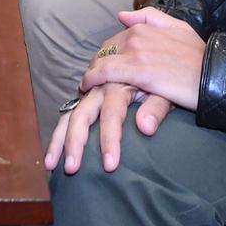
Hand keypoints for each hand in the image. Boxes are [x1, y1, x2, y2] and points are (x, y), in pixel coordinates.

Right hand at [45, 82, 174, 173]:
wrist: (175, 56)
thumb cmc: (175, 77)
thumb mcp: (170, 91)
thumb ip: (156, 107)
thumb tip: (145, 128)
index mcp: (123, 80)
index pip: (111, 113)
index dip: (109, 138)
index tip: (110, 164)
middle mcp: (104, 83)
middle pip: (82, 113)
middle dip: (74, 141)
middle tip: (71, 169)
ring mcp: (97, 88)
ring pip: (73, 111)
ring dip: (60, 137)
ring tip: (49, 163)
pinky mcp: (96, 91)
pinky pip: (75, 109)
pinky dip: (64, 126)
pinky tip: (56, 148)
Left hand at [77, 7, 205, 109]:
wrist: (215, 75)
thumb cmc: (200, 56)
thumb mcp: (179, 28)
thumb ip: (150, 18)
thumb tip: (122, 15)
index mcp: (145, 26)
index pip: (115, 39)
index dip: (106, 55)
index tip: (101, 66)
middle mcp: (137, 35)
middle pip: (105, 50)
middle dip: (97, 64)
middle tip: (92, 79)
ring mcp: (137, 53)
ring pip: (102, 61)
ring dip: (91, 73)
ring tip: (86, 85)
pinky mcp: (138, 72)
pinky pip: (106, 73)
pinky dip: (92, 79)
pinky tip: (86, 87)